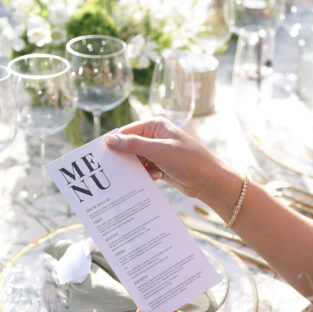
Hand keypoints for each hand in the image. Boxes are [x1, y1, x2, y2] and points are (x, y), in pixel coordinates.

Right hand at [106, 117, 227, 199]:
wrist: (210, 181)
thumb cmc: (188, 161)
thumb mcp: (159, 151)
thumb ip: (134, 145)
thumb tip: (110, 140)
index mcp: (155, 126)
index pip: (127, 132)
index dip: (114, 144)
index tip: (101, 157)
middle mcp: (156, 137)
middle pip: (130, 146)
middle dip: (122, 158)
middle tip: (109, 171)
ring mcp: (159, 152)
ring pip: (137, 160)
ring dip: (132, 169)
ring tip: (122, 180)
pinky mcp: (162, 167)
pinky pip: (145, 170)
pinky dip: (141, 176)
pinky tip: (136, 185)